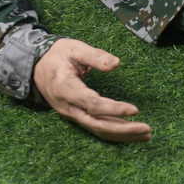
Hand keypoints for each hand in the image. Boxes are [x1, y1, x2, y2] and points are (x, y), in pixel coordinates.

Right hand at [32, 38, 151, 142]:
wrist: (36, 67)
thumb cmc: (57, 56)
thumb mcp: (74, 48)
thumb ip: (95, 56)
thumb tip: (116, 64)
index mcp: (65, 88)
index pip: (92, 104)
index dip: (113, 109)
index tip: (135, 110)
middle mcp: (68, 107)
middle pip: (96, 123)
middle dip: (122, 129)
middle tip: (146, 129)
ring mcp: (71, 114)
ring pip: (97, 129)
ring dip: (122, 135)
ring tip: (145, 135)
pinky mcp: (76, 116)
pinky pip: (96, 128)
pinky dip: (114, 133)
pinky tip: (131, 133)